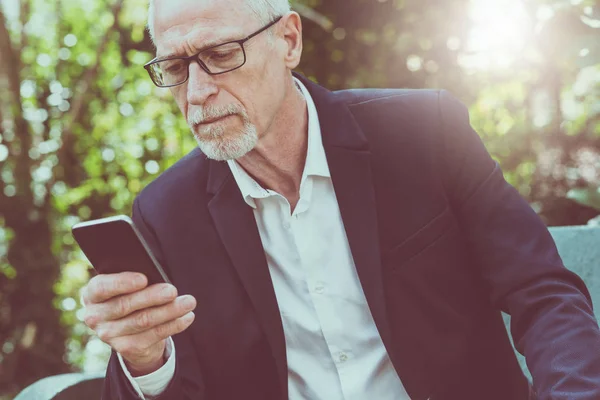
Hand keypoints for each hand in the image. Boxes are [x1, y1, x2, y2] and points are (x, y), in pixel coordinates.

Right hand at [81, 272, 195, 375]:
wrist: (127, 329)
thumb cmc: (129, 295)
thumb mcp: (125, 285)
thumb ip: (135, 280)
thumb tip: (156, 277)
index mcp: (92, 294)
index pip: (102, 287)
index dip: (122, 283)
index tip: (144, 278)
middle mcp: (95, 316)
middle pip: (126, 305)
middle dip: (152, 297)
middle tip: (172, 290)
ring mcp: (108, 335)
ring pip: (143, 321)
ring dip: (169, 311)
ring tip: (188, 302)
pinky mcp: (126, 348)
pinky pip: (154, 335)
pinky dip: (174, 325)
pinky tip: (187, 317)